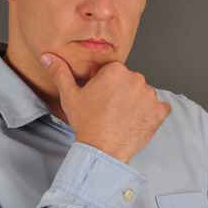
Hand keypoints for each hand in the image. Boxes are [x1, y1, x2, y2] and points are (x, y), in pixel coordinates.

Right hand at [40, 53, 171, 163]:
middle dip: (121, 93)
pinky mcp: (159, 111)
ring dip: (136, 103)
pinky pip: (159, 108)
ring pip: (143, 94)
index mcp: (115, 70)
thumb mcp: (70, 96)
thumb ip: (60, 72)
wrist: (102, 150)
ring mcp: (150, 95)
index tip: (100, 99)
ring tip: (121, 118)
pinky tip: (136, 121)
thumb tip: (48, 57)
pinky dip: (151, 114)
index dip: (106, 86)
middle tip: (109, 110)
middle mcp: (136, 78)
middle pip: (129, 82)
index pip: (113, 72)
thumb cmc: (87, 124)